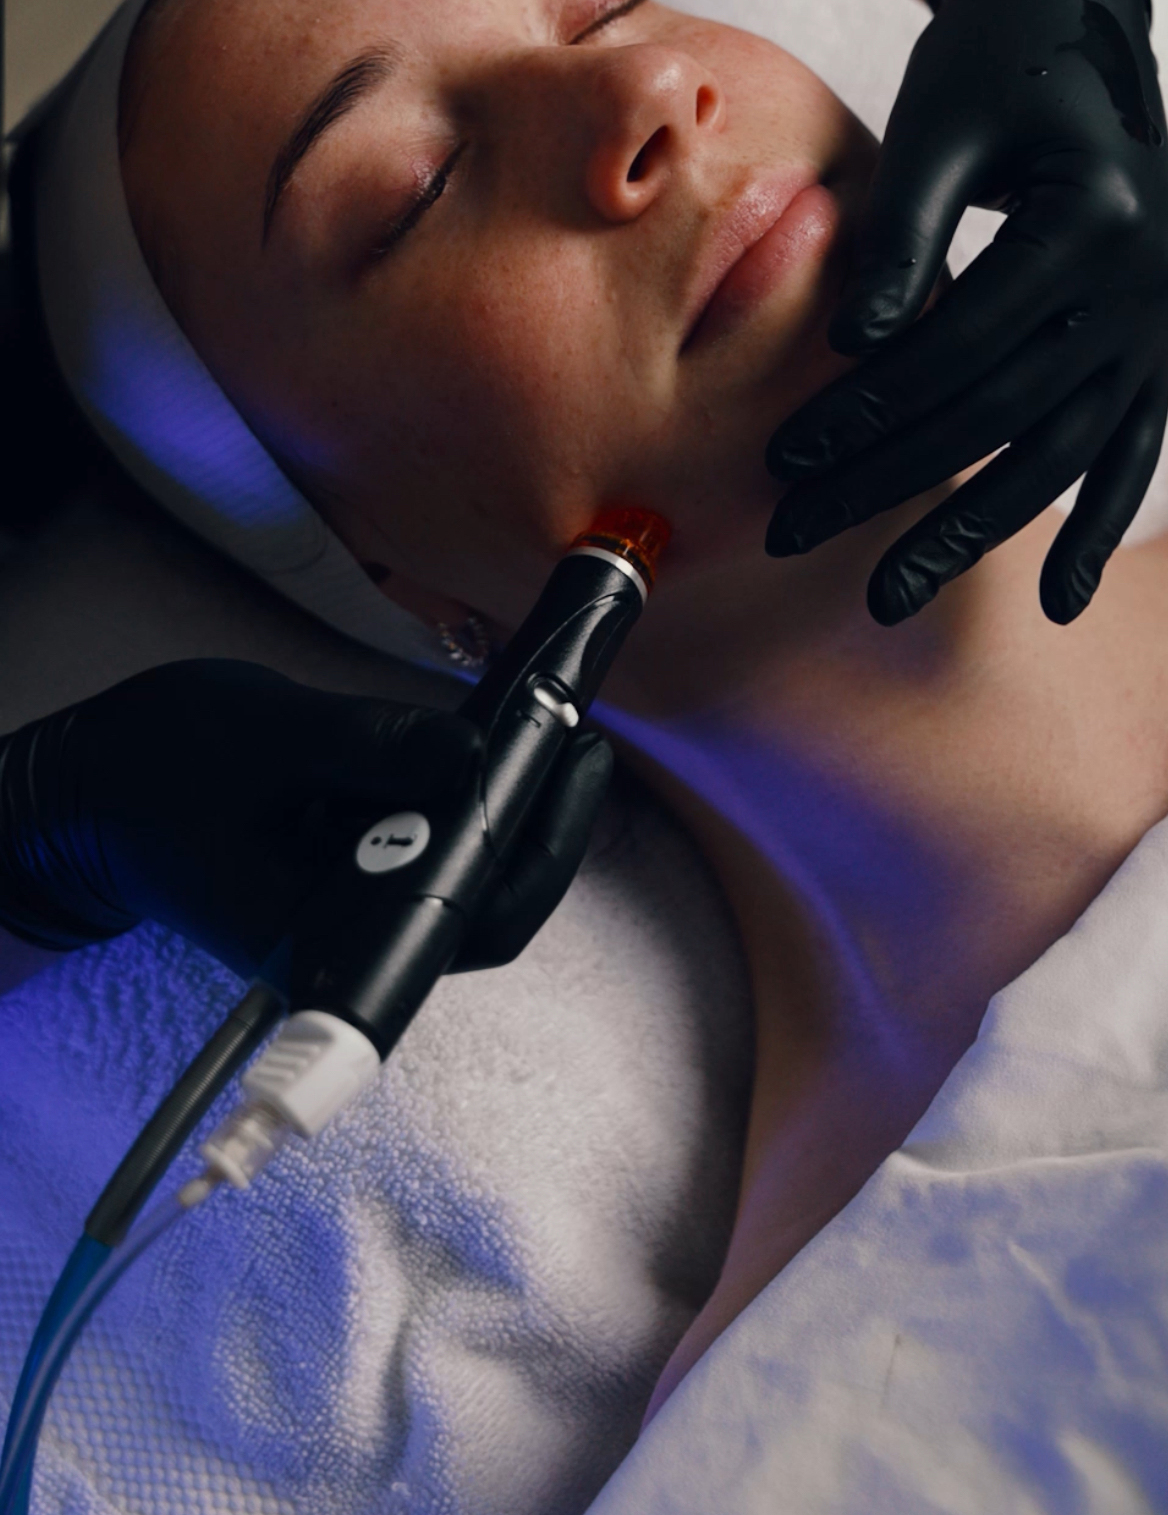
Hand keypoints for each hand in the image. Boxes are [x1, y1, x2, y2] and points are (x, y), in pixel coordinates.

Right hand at [0, 660, 611, 974]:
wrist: (95, 790)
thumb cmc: (163, 770)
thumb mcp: (268, 737)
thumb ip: (371, 746)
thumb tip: (474, 755)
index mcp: (325, 935)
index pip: (465, 924)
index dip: (539, 850)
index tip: (575, 760)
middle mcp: (352, 937)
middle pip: (483, 906)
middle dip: (543, 822)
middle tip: (578, 730)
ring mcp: (355, 908)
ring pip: (463, 875)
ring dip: (512, 807)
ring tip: (550, 723)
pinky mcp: (354, 874)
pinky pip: (431, 844)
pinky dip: (466, 795)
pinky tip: (494, 738)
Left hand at [766, 0, 1167, 625]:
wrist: (1076, 17)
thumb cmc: (991, 57)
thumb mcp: (940, 118)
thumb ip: (904, 233)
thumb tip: (851, 347)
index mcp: (1098, 221)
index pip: (965, 341)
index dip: (871, 404)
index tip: (786, 455)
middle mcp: (1148, 281)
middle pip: (1004, 411)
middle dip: (893, 481)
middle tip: (795, 532)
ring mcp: (1161, 319)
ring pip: (1063, 451)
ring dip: (973, 528)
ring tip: (889, 592)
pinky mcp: (1155, 339)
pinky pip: (1131, 449)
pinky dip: (1096, 525)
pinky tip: (1056, 602)